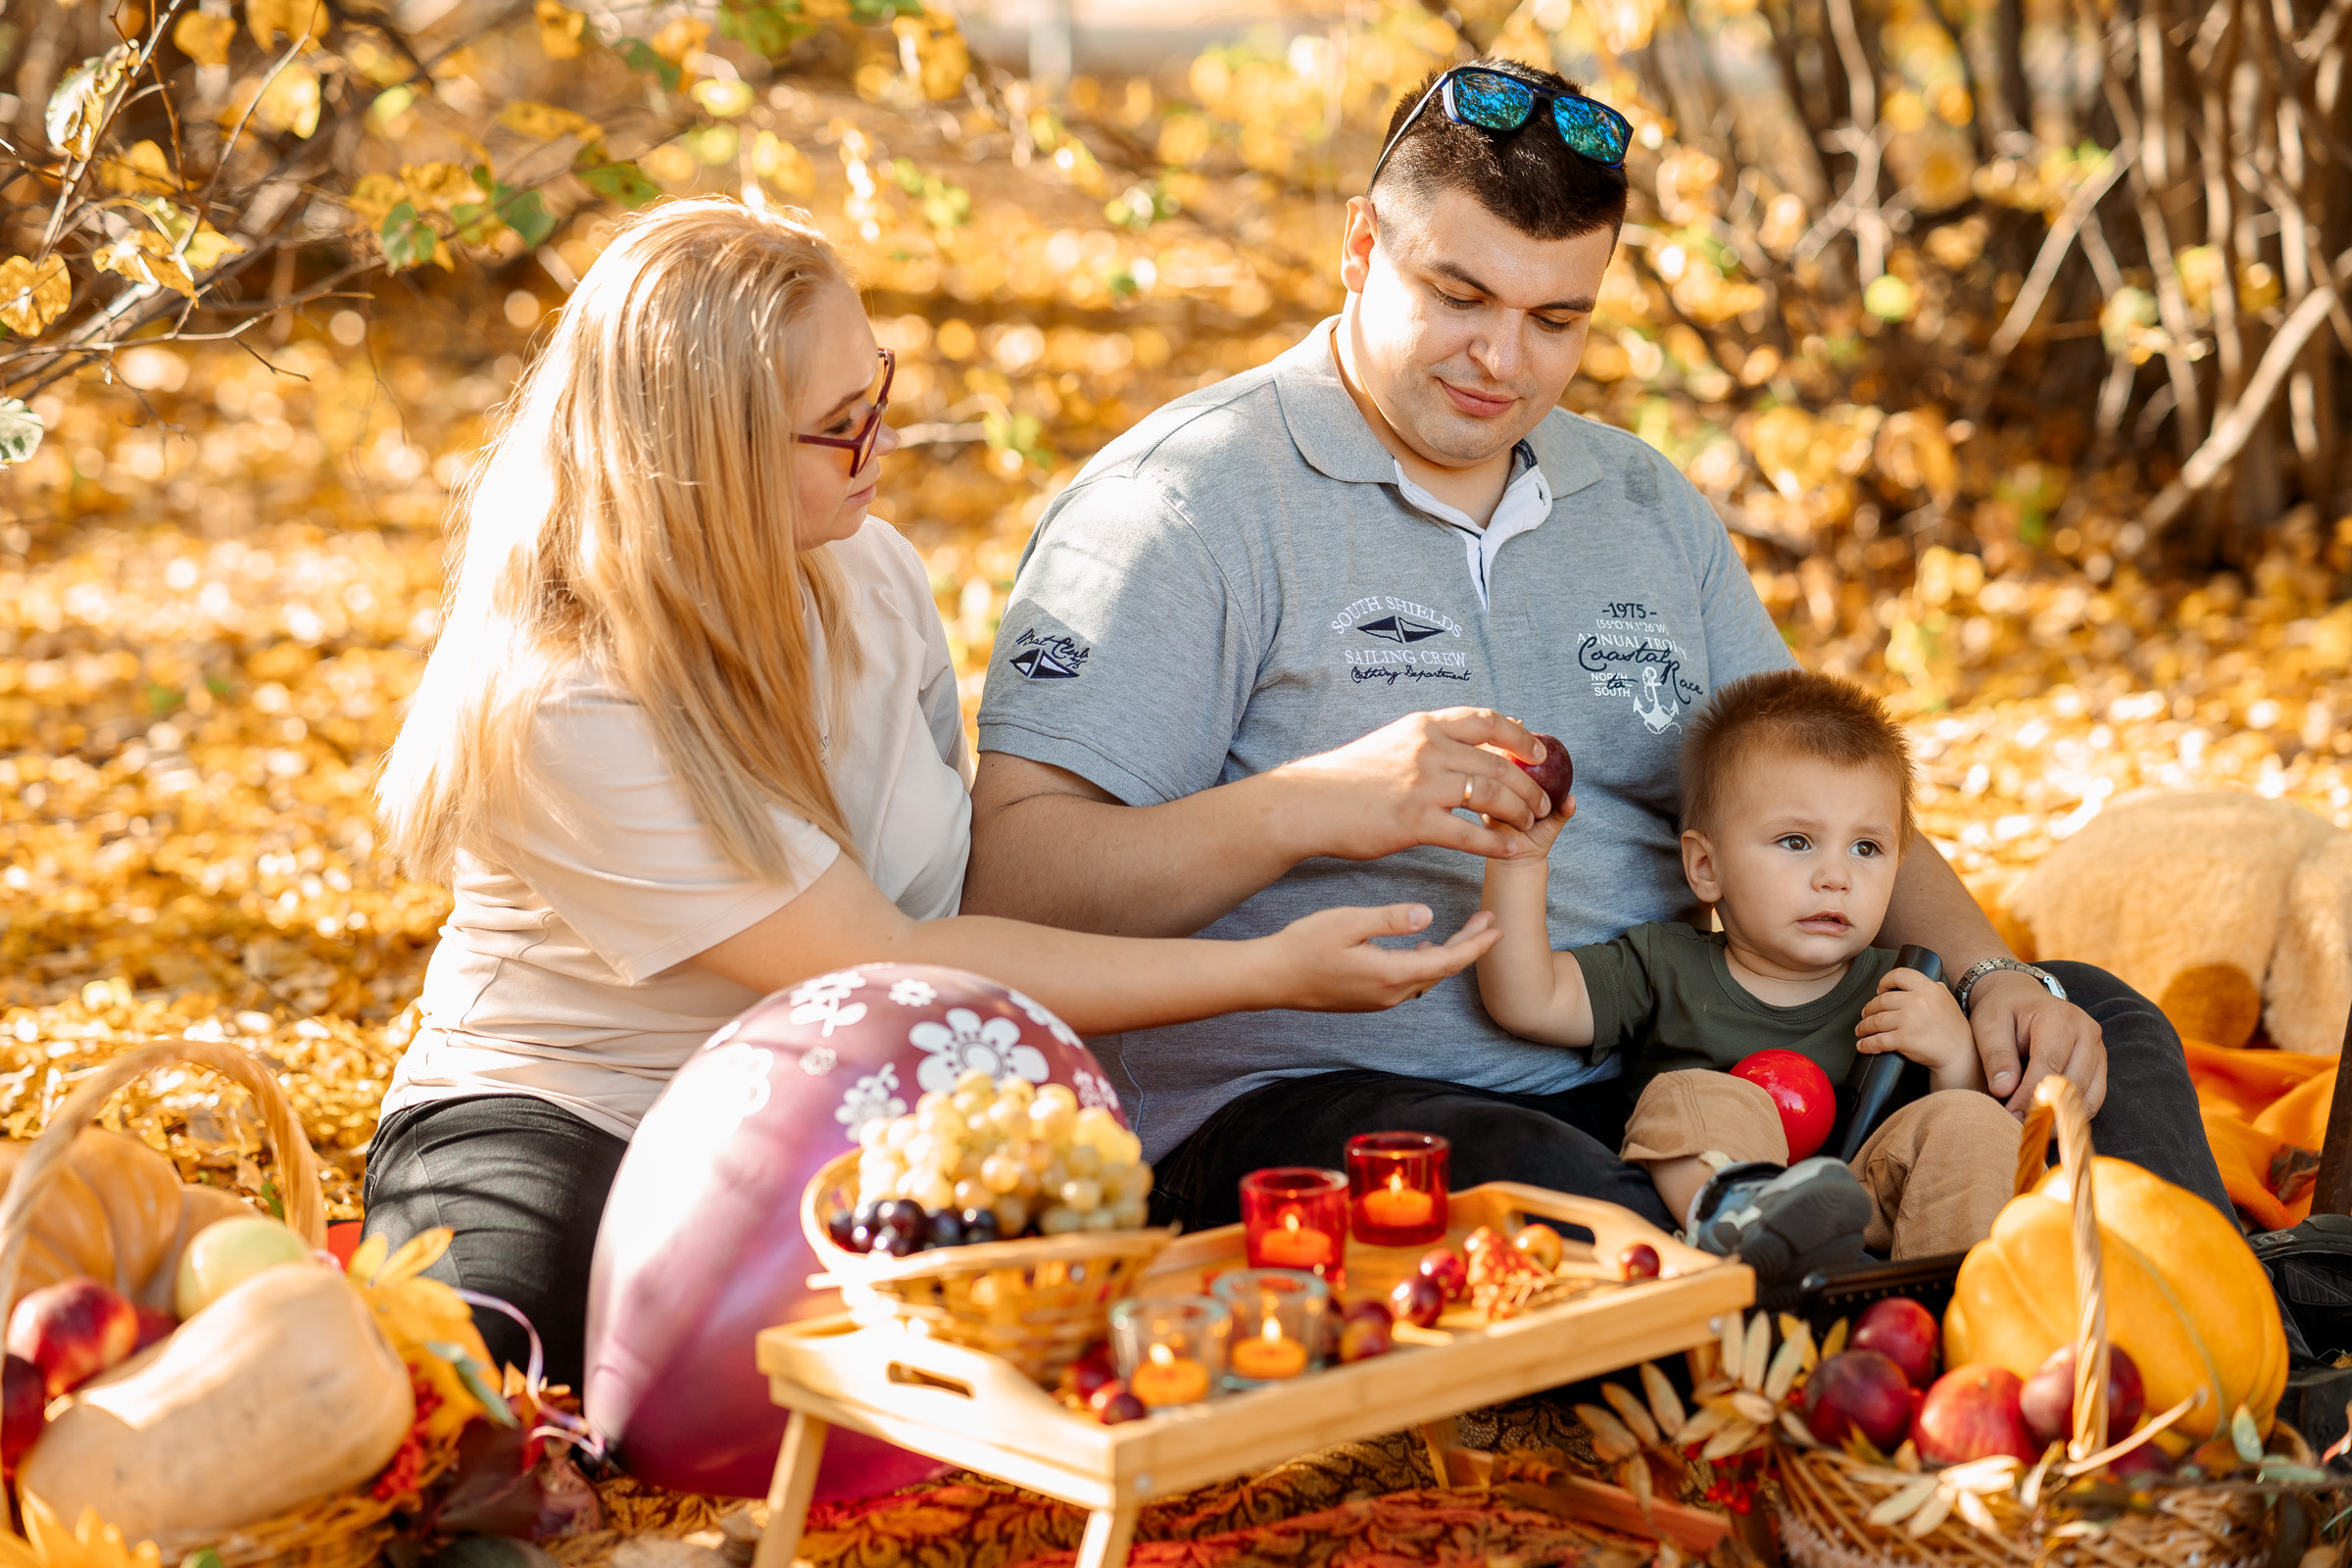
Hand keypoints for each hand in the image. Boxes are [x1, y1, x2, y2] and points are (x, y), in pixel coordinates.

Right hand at [1259, 905, 1501, 1011]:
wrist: (1270, 978)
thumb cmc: (1304, 945)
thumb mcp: (1348, 922)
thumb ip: (1391, 919)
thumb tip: (1429, 916)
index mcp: (1390, 974)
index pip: (1447, 961)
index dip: (1476, 944)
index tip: (1497, 927)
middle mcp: (1390, 994)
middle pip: (1442, 970)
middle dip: (1469, 946)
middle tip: (1488, 921)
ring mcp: (1379, 1000)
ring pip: (1426, 977)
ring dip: (1448, 955)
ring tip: (1465, 931)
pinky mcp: (1368, 1000)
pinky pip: (1408, 982)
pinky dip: (1425, 963)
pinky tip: (1422, 946)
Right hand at [1275, 709, 1552, 862]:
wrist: (1309, 803)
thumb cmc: (1348, 778)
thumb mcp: (1392, 742)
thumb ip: (1429, 741)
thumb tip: (1467, 742)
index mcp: (1424, 726)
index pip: (1487, 722)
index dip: (1521, 737)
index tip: (1540, 753)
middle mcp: (1428, 750)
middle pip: (1499, 764)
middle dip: (1530, 786)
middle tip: (1543, 803)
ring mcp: (1423, 785)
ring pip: (1492, 797)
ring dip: (1520, 813)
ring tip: (1530, 825)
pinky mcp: (1415, 822)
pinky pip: (1470, 835)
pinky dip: (1497, 844)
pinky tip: (1511, 850)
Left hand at [1856, 966, 1975, 1085]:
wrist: (1960, 1054)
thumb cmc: (1953, 1029)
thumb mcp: (1946, 1000)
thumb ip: (1932, 988)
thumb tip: (1913, 981)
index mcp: (1928, 989)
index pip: (1899, 975)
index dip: (1884, 981)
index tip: (1879, 990)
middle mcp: (1918, 1001)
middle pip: (1881, 1001)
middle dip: (1869, 1009)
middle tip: (1865, 1015)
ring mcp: (1910, 1020)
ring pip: (1876, 1020)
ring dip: (1864, 1026)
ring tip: (1861, 1030)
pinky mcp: (1904, 1039)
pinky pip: (1878, 1040)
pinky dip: (1867, 1044)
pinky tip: (1863, 1045)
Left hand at [1968, 969, 2107, 1115]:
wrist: (2019, 997)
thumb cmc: (2002, 1011)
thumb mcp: (1988, 1025)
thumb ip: (1996, 1056)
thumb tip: (2004, 1091)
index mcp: (2059, 1017)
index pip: (2049, 1065)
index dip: (2030, 1096)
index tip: (2010, 1116)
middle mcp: (2087, 1032)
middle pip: (2074, 1083)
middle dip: (2047, 1110)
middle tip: (2021, 1129)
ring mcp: (2098, 1048)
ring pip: (2089, 1096)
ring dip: (2063, 1118)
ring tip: (2035, 1131)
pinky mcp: (2099, 1064)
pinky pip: (2093, 1098)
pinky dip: (2073, 1114)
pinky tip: (2049, 1123)